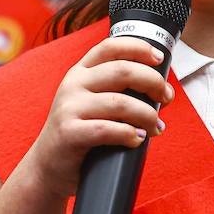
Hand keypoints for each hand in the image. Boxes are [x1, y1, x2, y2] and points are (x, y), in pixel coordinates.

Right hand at [26, 37, 173, 200]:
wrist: (47, 167)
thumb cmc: (79, 134)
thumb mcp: (92, 103)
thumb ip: (117, 90)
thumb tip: (160, 91)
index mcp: (81, 72)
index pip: (111, 46)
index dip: (139, 48)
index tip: (160, 59)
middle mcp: (73, 84)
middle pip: (123, 70)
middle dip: (153, 83)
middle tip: (166, 98)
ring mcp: (69, 108)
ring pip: (120, 102)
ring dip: (147, 114)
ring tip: (155, 127)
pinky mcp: (69, 133)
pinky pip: (107, 130)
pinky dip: (129, 134)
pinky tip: (138, 139)